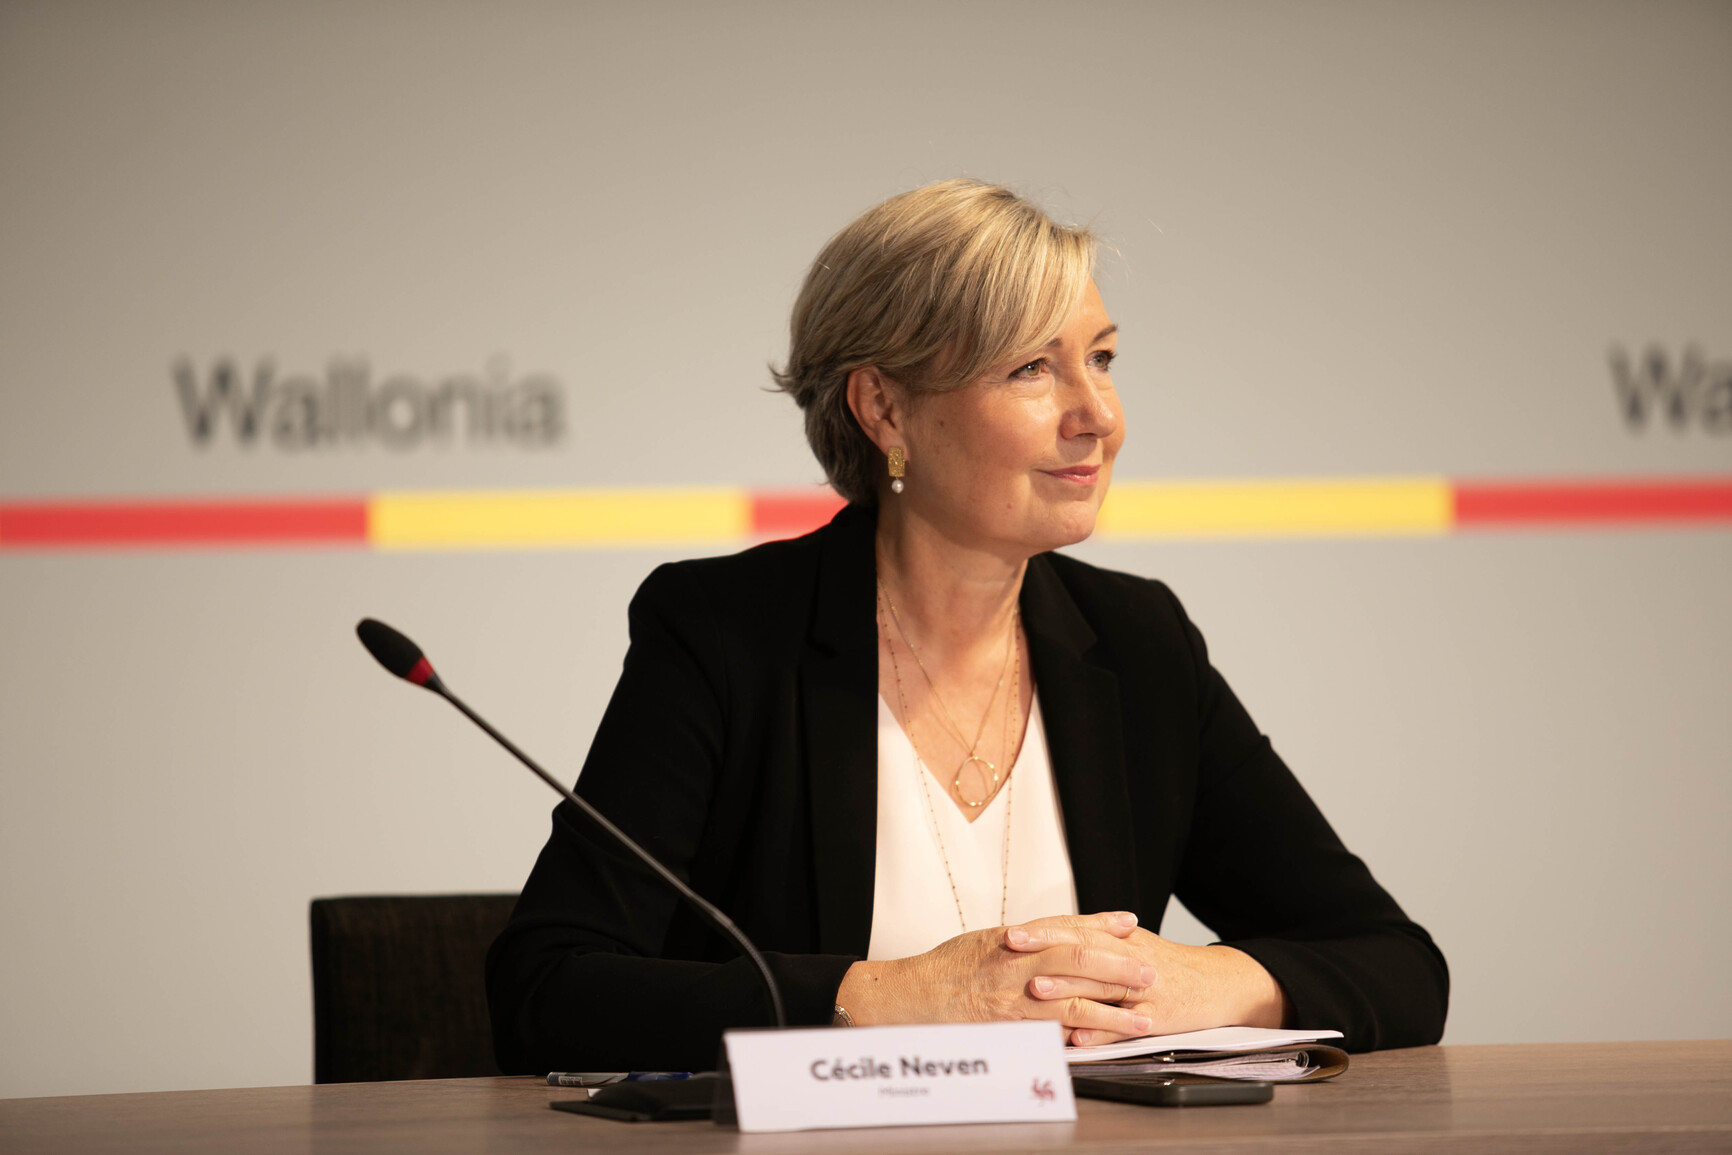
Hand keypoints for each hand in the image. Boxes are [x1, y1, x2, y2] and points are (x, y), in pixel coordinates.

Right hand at [835, 912, 1154, 1037]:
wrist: (911, 995)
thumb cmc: (944, 969)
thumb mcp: (984, 941)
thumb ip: (1020, 940)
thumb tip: (1051, 935)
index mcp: (1013, 937)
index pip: (1066, 926)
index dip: (1101, 924)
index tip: (1130, 923)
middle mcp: (1017, 961)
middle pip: (1079, 959)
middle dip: (1119, 966)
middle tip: (1151, 970)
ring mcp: (1014, 995)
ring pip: (1075, 999)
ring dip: (1114, 1008)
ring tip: (1145, 1015)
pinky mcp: (1010, 1026)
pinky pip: (1051, 1032)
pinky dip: (1080, 1036)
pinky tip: (1106, 1042)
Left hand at [1004, 921, 1290, 1045]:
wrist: (1218, 983)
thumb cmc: (1169, 965)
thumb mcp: (1133, 944)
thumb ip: (1096, 939)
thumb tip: (1052, 936)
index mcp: (1121, 939)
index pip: (1075, 929)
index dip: (1043, 930)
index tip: (1010, 932)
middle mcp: (1130, 959)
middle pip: (1082, 950)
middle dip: (1044, 950)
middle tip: (1010, 950)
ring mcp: (1143, 988)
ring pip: (1100, 986)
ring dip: (1066, 988)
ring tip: (1034, 991)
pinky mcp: (1157, 1016)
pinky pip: (1125, 1025)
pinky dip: (1101, 1030)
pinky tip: (1077, 1036)